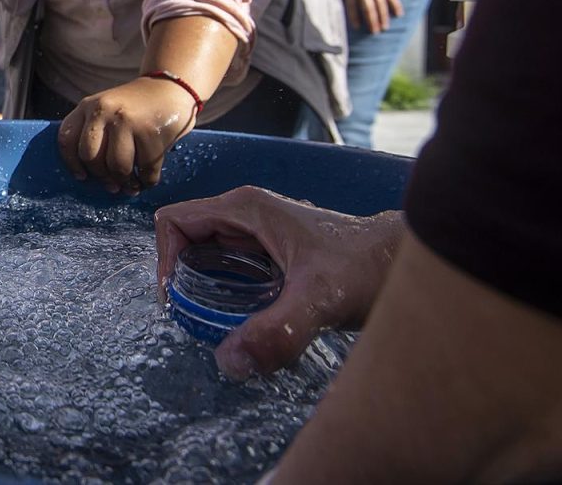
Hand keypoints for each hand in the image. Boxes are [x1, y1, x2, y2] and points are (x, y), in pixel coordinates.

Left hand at [58, 76, 196, 193]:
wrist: (169, 89)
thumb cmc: (132, 109)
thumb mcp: (104, 110)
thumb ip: (93, 133)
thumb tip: (87, 176)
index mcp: (87, 106)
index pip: (67, 140)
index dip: (72, 164)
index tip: (82, 177)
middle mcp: (104, 111)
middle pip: (90, 158)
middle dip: (102, 177)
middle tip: (112, 185)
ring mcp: (128, 121)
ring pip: (117, 167)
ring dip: (125, 183)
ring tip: (130, 185)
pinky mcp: (151, 132)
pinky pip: (145, 170)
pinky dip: (146, 181)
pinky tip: (146, 179)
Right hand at [154, 186, 404, 378]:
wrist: (405, 261)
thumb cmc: (368, 267)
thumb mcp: (320, 300)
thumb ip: (277, 331)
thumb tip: (229, 362)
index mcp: (245, 208)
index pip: (174, 222)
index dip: (164, 260)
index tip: (179, 300)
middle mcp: (247, 213)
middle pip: (186, 238)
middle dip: (182, 277)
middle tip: (196, 318)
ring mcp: (260, 228)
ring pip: (206, 251)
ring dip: (202, 284)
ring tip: (216, 321)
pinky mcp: (273, 247)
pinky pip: (228, 262)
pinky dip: (223, 288)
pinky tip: (244, 317)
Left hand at [339, 0, 402, 33]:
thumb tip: (336, 3)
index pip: (351, 5)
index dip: (354, 16)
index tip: (357, 27)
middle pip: (368, 7)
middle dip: (372, 21)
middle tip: (374, 32)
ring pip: (380, 4)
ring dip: (383, 17)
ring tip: (385, 27)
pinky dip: (395, 5)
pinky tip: (399, 14)